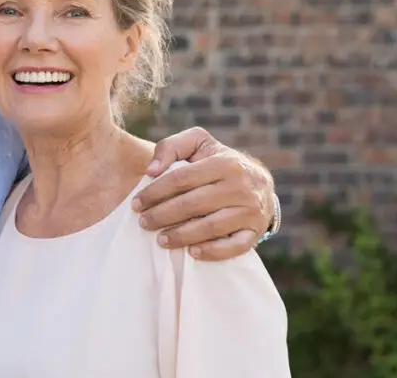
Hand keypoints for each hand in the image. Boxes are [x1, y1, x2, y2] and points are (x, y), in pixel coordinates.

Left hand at [131, 127, 274, 260]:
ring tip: (160, 239)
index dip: (155, 192)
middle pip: (193, 204)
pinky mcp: (255, 232)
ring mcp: (250, 211)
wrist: (259, 183)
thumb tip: (152, 171)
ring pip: (210, 227)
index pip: (182, 178)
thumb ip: (171, 147)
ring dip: (181, 235)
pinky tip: (191, 252)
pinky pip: (234, 247)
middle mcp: (241, 186)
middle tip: (143, 223)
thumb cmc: (218, 161)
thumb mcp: (198, 143)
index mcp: (225, 162)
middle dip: (162, 215)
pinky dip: (212, 251)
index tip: (136, 203)